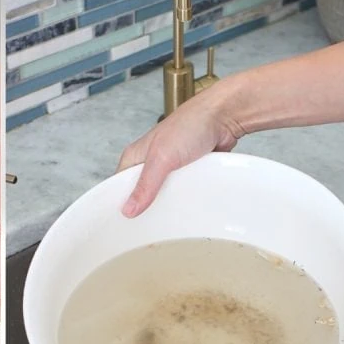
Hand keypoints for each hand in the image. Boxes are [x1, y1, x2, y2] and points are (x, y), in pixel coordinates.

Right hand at [116, 83, 244, 217]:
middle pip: (140, 193)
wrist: (225, 117)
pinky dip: (184, 198)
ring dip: (168, 203)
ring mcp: (168, 168)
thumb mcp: (162, 158)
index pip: (118, 186)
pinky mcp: (186, 172)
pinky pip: (181, 191)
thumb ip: (145, 185)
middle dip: (145, 207)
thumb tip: (128, 209)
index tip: (124, 224)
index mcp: (135, 157)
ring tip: (168, 219)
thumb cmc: (191, 125)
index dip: (120, 204)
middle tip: (148, 226)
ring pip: (162, 194)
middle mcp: (149, 162)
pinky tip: (186, 207)